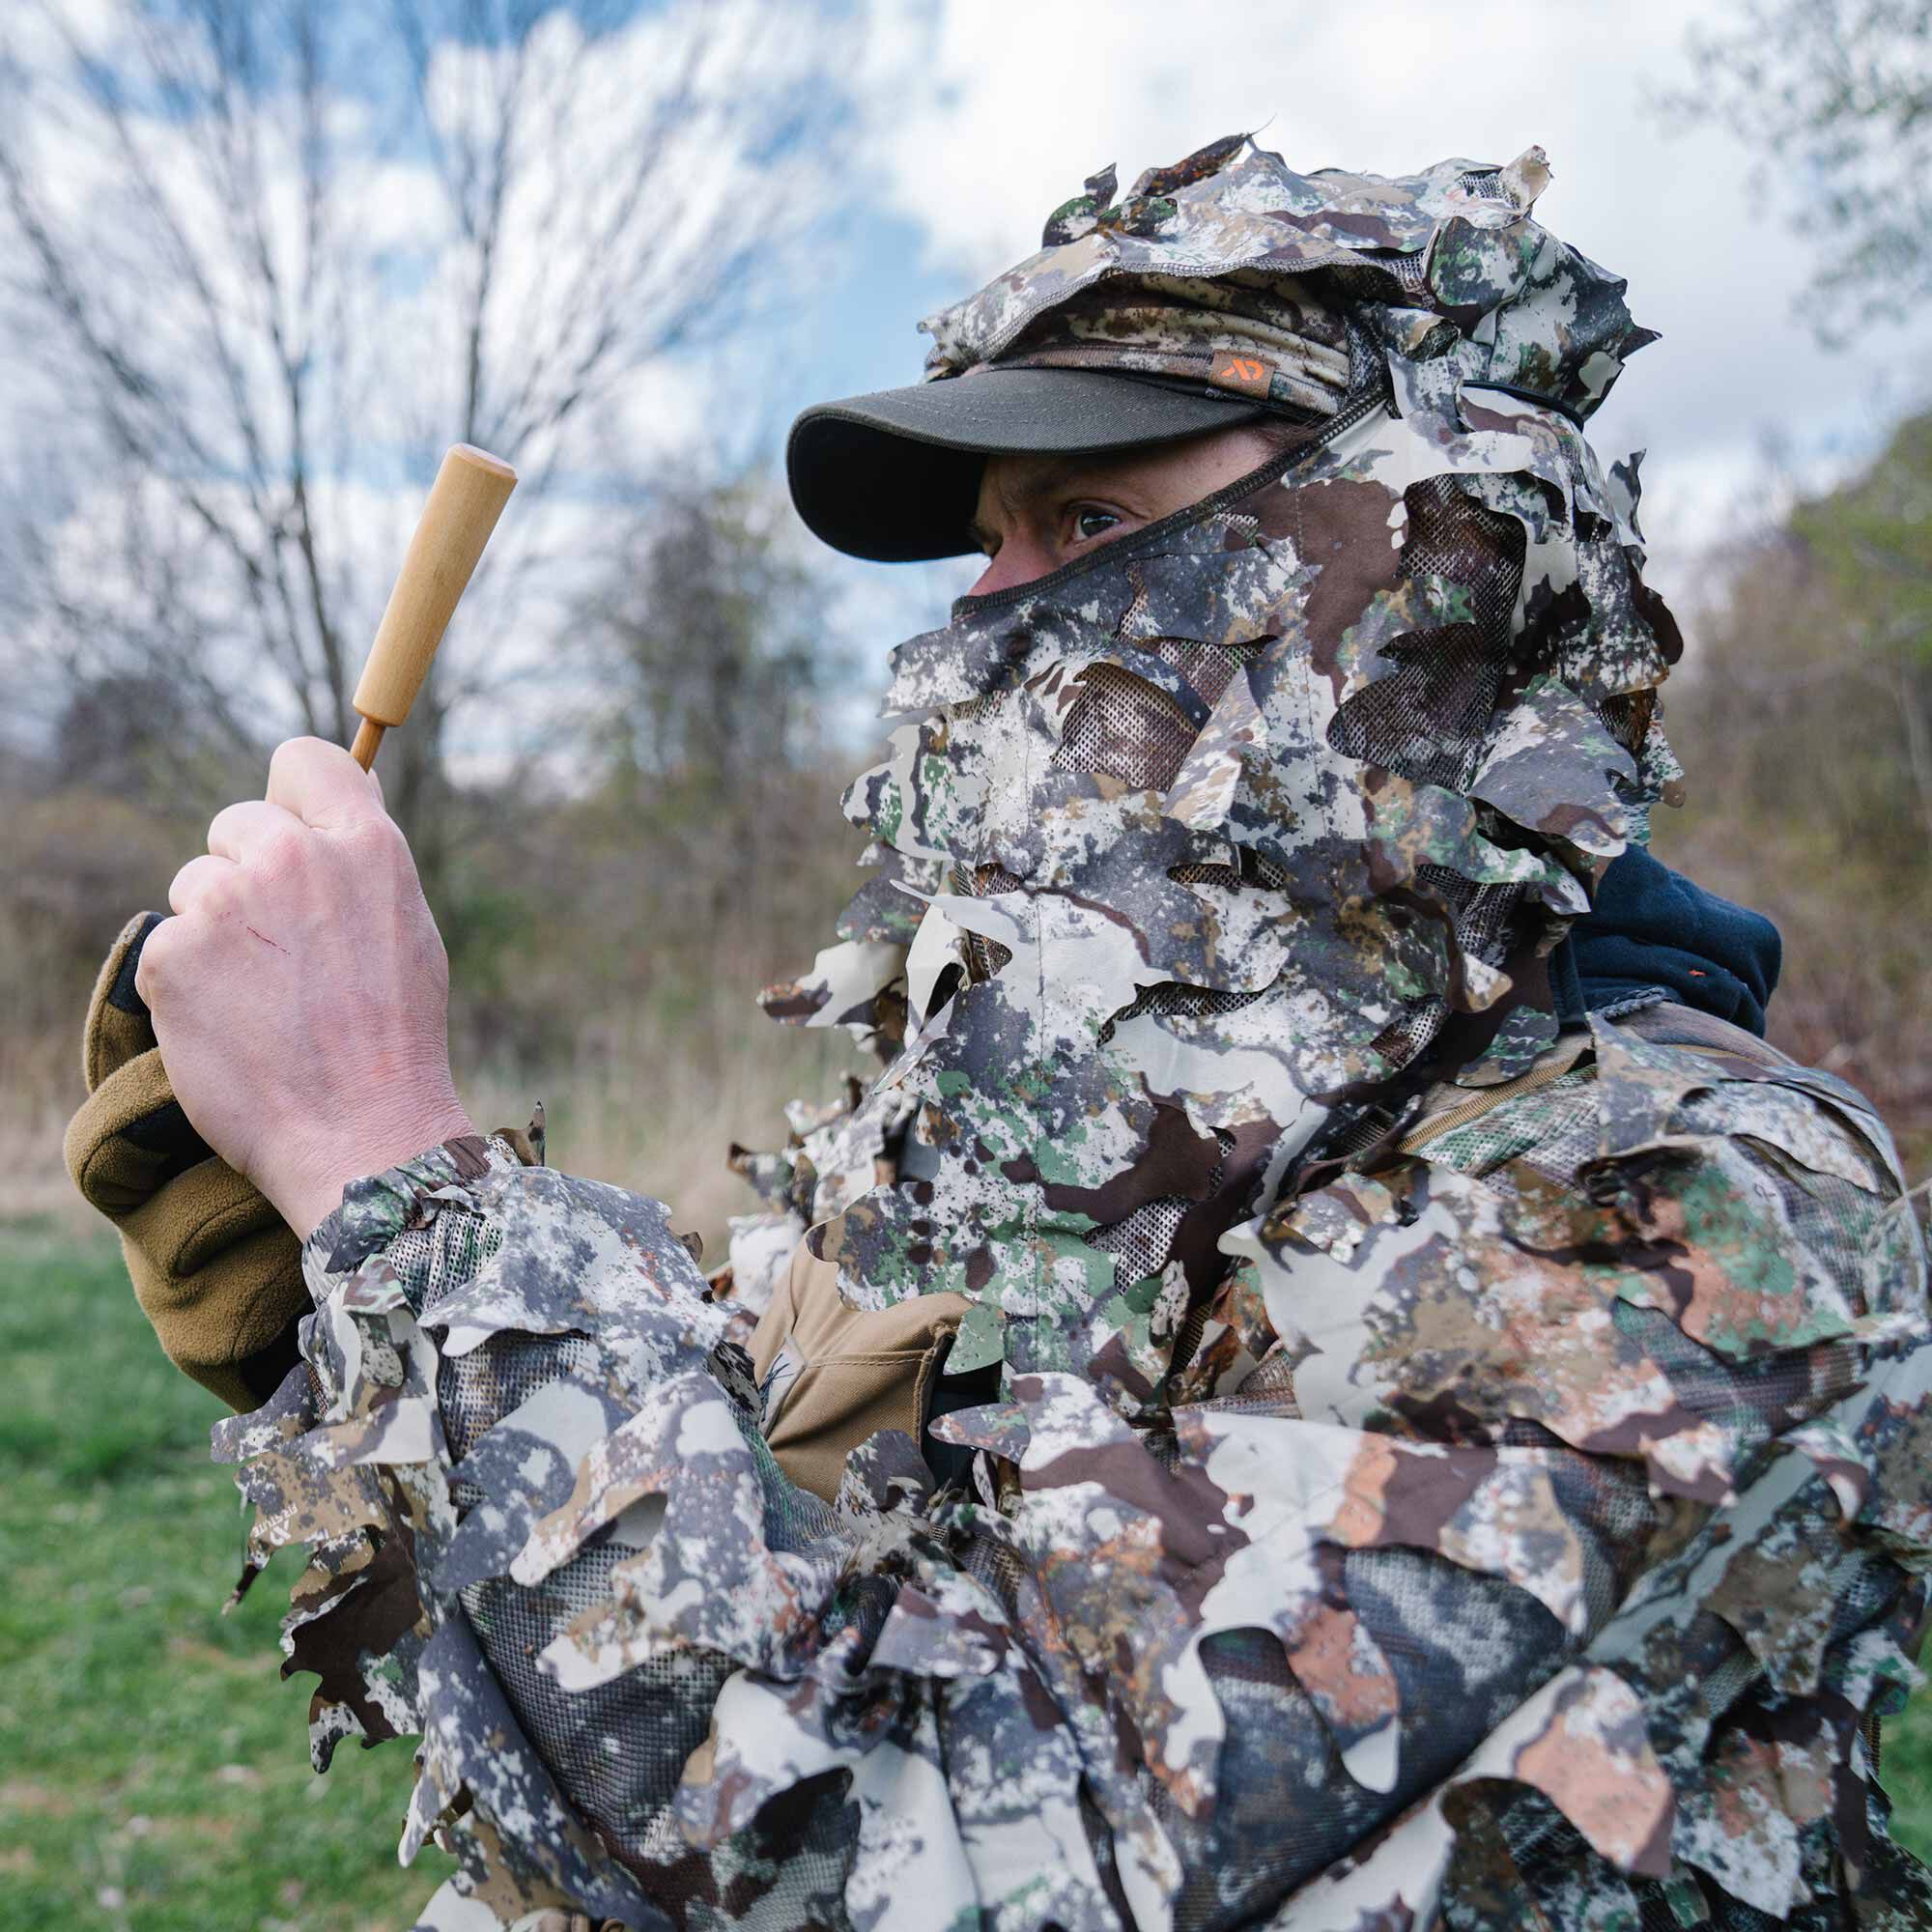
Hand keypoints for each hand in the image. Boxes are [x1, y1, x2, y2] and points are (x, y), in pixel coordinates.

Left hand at [136, 737, 474, 1239]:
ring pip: (197, 885)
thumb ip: (362, 862)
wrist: (359, 1136)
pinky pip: (168, 947)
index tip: (296, 832)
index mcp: (364, 846)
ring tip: (266, 997)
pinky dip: (189, 983)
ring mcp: (225, 904)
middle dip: (250, 871)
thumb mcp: (407, 930)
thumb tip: (337, 800)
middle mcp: (292, 859)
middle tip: (282, 946)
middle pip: (240, 822)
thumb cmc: (394, 1040)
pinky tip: (235, 1024)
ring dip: (217, 929)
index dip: (296, 796)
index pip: (305, 761)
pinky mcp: (171, 956)